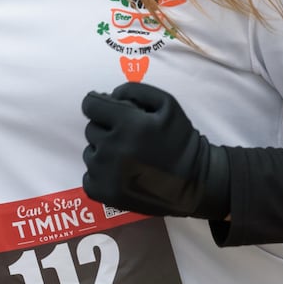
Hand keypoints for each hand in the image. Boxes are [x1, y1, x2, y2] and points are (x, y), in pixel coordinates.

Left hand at [81, 82, 228, 220]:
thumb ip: (135, 90)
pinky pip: (89, 175)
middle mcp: (113, 149)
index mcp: (128, 124)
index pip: (90, 105)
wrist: (192, 183)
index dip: (100, 105)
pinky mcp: (102, 193)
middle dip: (107, 129)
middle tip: (130, 138)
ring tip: (129, 158)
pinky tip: (122, 175)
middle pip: (91, 128)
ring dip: (104, 152)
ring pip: (90, 152)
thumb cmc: (180, 140)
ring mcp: (105, 173)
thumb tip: (108, 95)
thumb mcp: (167, 104)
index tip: (110, 112)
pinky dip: (102, 174)